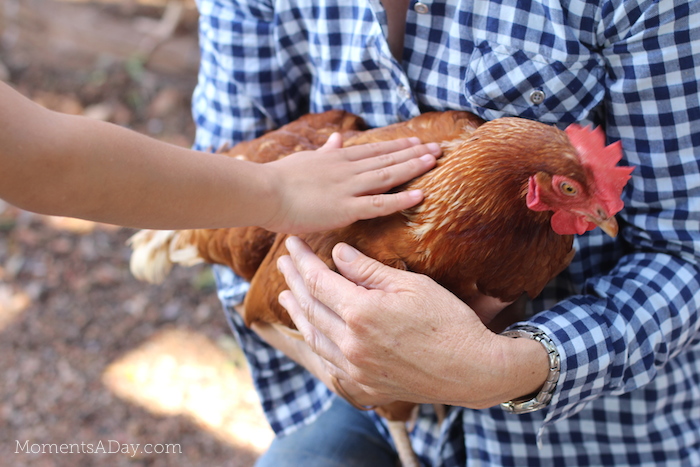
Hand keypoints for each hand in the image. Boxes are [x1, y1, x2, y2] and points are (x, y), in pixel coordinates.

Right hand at [262, 134, 440, 233]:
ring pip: (388, 175)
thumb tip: (338, 137)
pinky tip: (421, 194)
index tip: (417, 141)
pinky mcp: (345, 208)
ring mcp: (348, 188)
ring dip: (413, 167)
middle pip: (387, 159)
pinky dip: (401, 198)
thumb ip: (325, 150)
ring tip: (435, 161)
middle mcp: (347, 169)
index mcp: (337, 159)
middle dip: (414, 153)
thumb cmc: (277, 179)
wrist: (262, 192)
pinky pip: (379, 203)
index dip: (398, 146)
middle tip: (439, 148)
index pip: (374, 150)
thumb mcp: (305, 159)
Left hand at [276, 237, 549, 408]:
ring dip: (297, 314)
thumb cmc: (448, 322)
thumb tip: (338, 253)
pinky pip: (326, 364)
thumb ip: (369, 270)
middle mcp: (351, 344)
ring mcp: (354, 369)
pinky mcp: (363, 386)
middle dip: (293, 282)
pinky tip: (310, 335)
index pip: (318, 280)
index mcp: (361, 313)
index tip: (292, 245)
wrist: (472, 371)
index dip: (302, 261)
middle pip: (310, 307)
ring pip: (313, 337)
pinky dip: (314, 346)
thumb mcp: (412, 286)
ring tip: (286, 297)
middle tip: (283, 264)